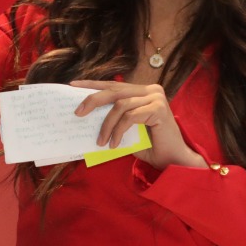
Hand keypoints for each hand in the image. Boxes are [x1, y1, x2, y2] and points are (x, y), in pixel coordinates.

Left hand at [71, 80, 208, 170]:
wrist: (173, 161)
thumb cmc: (149, 146)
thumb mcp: (126, 129)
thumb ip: (113, 118)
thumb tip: (87, 115)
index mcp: (142, 91)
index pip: (113, 84)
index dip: (93, 84)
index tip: (73, 86)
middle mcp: (151, 90)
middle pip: (114, 90)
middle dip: (93, 100)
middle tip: (78, 113)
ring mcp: (156, 98)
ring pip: (121, 105)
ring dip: (106, 125)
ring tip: (100, 141)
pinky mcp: (159, 109)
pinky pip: (130, 117)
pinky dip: (118, 131)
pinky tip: (113, 144)